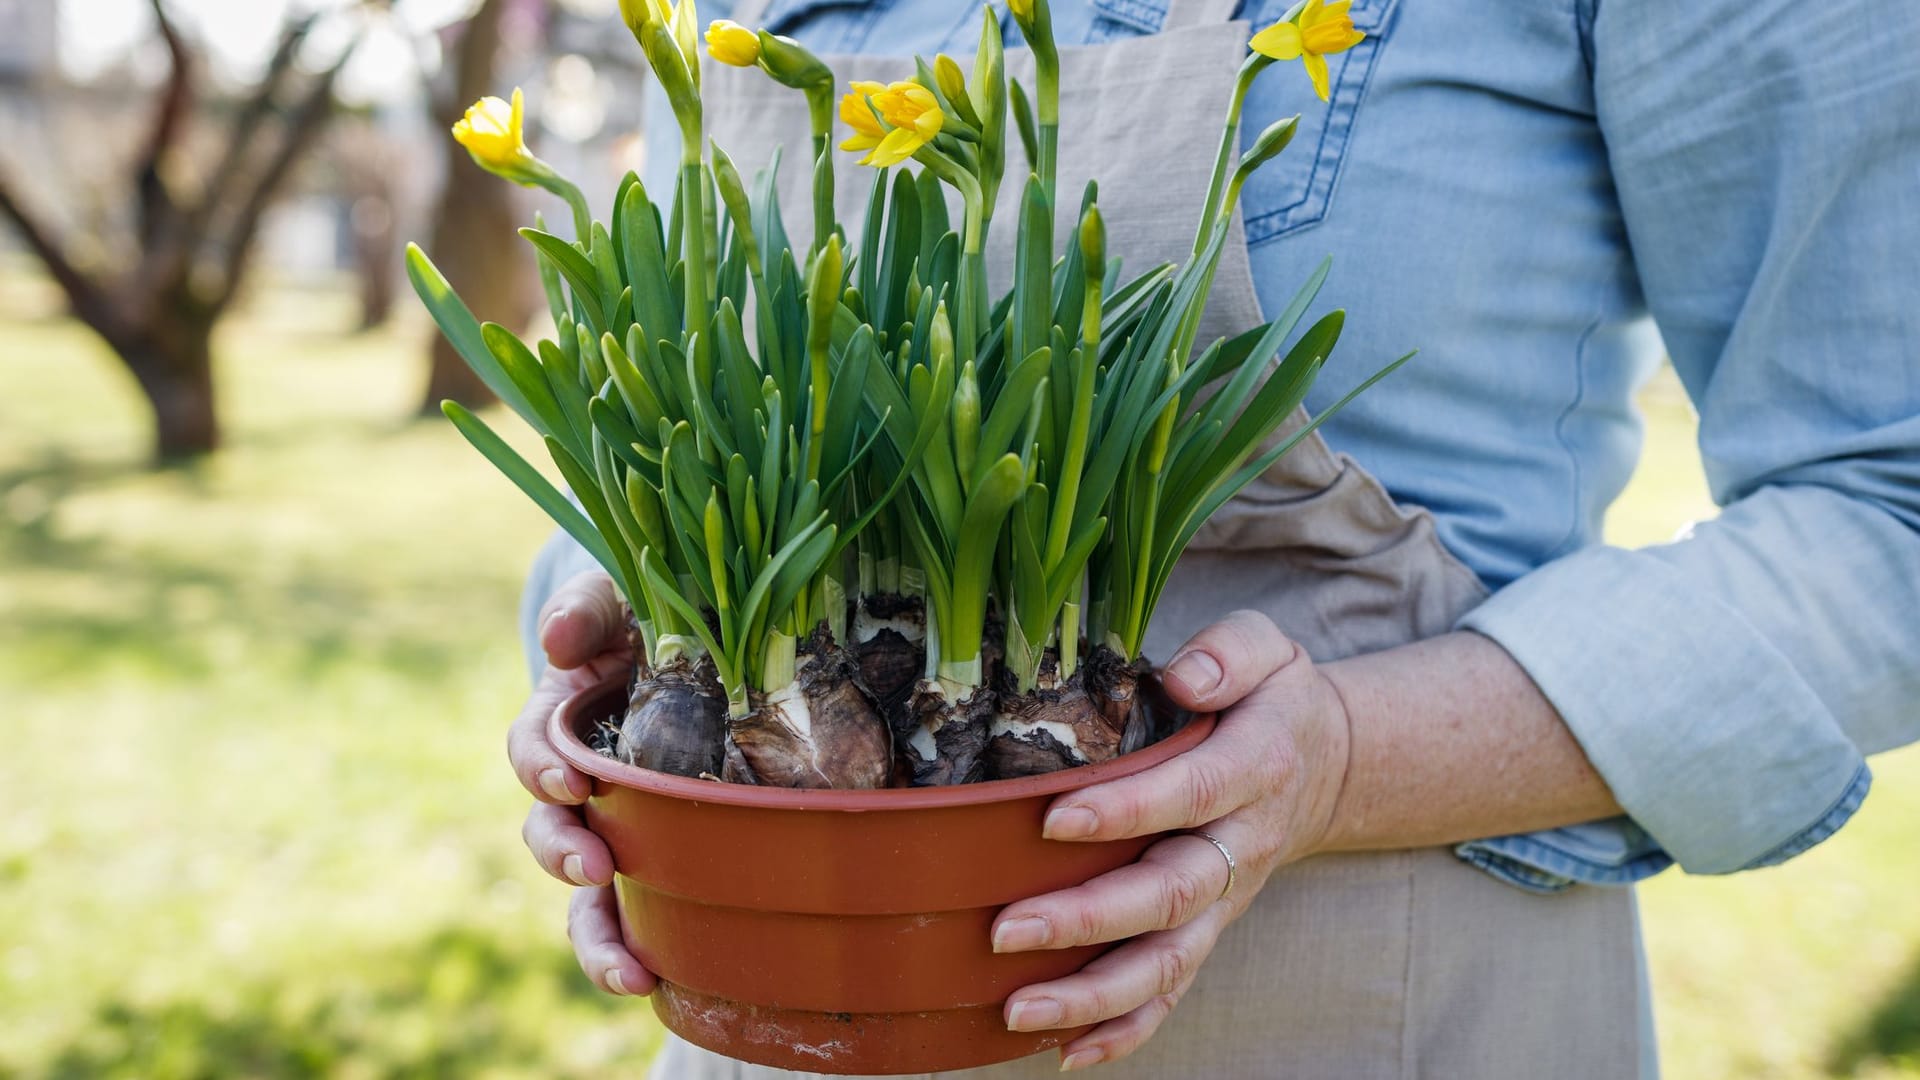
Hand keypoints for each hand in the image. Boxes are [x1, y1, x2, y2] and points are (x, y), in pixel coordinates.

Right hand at [508, 569, 655, 996]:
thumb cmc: (655, 606)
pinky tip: (668, 986)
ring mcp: (621, 822)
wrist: (708, 630)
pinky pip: (647, 910)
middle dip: (563, 857)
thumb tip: (558, 639)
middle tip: (594, 868)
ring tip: (630, 973)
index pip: (534, 748)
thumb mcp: (620, 593)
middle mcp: (583, 779)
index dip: (542, 767)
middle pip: (549, 831)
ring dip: (600, 936)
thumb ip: (588, 607)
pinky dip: (647, 950)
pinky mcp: (666, 851)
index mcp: (565, 717)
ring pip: (588, 894)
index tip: (570, 782)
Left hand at [991, 610, 1351, 1070]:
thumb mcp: (1266, 646)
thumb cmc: (1268, 698)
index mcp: (1256, 767)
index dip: (1128, 810)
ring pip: (1169, 960)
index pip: (1192, 792)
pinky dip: (1125, 1030)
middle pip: (1172, 893)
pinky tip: (1065, 1053)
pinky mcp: (1208, 931)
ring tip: (1018, 1010)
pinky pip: (1172, 991)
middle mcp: (1243, 844)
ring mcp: (1225, 899)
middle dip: (1089, 918)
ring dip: (1094, 995)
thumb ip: (1228, 652)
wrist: (1320, 762)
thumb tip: (1182, 678)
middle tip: (1006, 928)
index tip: (1055, 820)